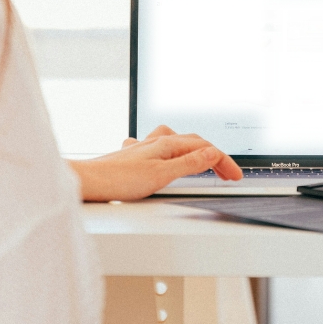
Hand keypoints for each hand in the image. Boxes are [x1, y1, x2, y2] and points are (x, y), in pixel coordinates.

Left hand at [69, 125, 242, 201]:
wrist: (88, 182)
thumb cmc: (118, 180)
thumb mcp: (162, 175)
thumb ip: (189, 164)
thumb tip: (213, 153)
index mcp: (166, 144)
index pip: (205, 149)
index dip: (223, 162)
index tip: (235, 176)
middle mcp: (155, 142)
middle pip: (193, 143)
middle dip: (213, 156)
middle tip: (227, 173)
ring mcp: (144, 148)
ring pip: (175, 141)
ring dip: (193, 149)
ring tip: (202, 159)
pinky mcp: (133, 158)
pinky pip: (158, 148)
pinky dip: (170, 152)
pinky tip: (163, 158)